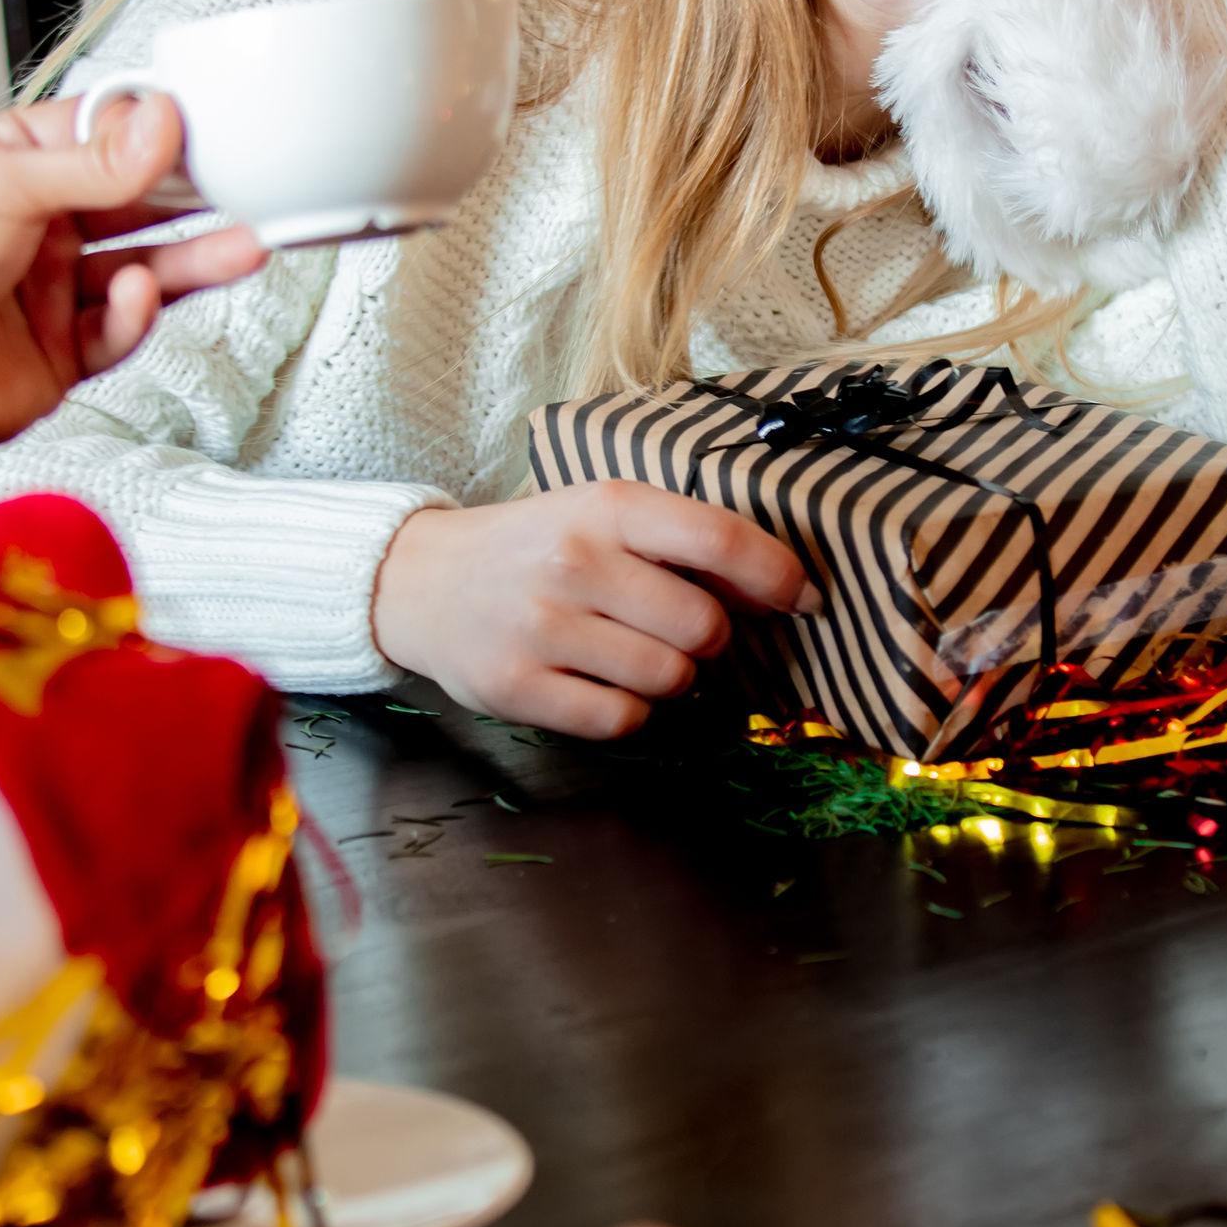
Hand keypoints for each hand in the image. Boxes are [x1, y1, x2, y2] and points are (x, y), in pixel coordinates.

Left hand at [0, 95, 264, 516]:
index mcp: (3, 167)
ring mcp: (45, 297)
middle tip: (258, 183)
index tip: (215, 124)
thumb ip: (91, 160)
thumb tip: (162, 123)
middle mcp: (28, 230)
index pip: (101, 134)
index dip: (158, 130)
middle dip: (198, 195)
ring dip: (197, 257)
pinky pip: (122, 332)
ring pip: (145, 268)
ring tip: (251, 242)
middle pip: (136, 202)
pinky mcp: (58, 362)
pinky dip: (139, 315)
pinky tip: (140, 296)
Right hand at [371, 480, 817, 737]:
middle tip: (673, 626)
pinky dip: (627, 710)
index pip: (719, 539)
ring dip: (669, 677)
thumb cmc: (534, 546)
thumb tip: (783, 588)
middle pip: (704, 627)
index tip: (804, 599)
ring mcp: (542, 628)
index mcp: (605, 506)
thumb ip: (683, 542)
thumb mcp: (600, 514)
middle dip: (707, 637)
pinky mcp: (517, 687)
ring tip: (628, 651)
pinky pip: (622, 719)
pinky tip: (597, 680)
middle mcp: (574, 563)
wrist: (423, 581)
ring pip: (669, 680)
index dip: (778, 576)